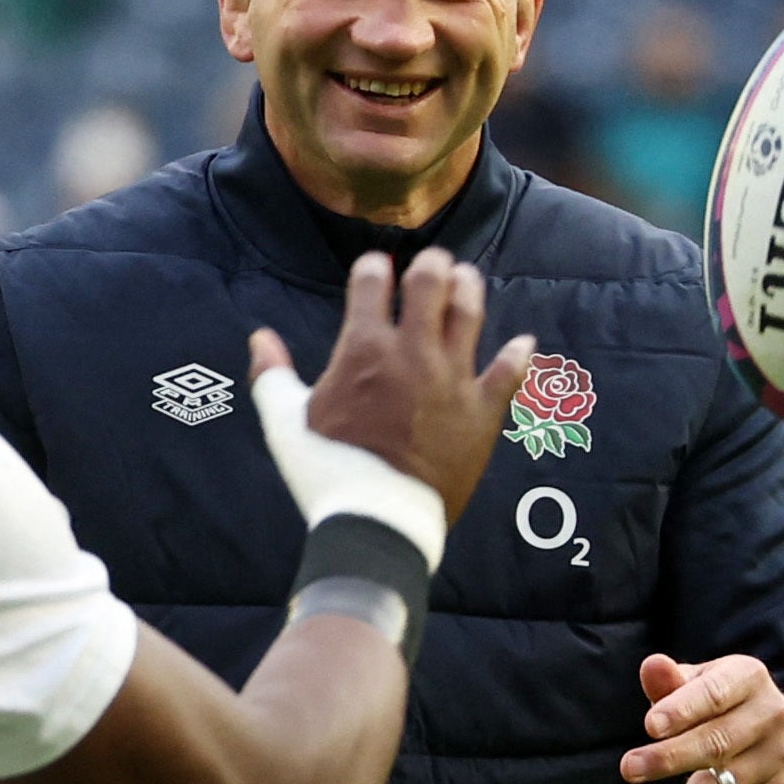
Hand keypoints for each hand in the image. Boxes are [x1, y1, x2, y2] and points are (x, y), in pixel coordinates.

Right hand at [249, 249, 532, 526]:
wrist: (377, 520)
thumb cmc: (325, 471)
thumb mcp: (285, 423)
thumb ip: (272, 375)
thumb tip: (259, 338)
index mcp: (364, 349)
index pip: (372, 281)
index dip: (373, 267)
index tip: (375, 267)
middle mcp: (412, 353)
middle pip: (430, 282)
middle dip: (430, 264)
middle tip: (431, 264)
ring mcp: (452, 379)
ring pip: (470, 313)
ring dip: (468, 289)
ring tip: (465, 280)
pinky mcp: (482, 411)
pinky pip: (508, 374)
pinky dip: (517, 356)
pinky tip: (523, 342)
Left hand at [619, 653, 783, 783]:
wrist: (772, 729)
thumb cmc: (715, 699)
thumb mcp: (698, 682)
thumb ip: (672, 681)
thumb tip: (652, 666)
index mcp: (749, 678)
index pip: (715, 693)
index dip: (683, 707)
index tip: (649, 725)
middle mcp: (772, 717)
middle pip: (718, 743)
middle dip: (671, 758)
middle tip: (628, 769)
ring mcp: (778, 760)